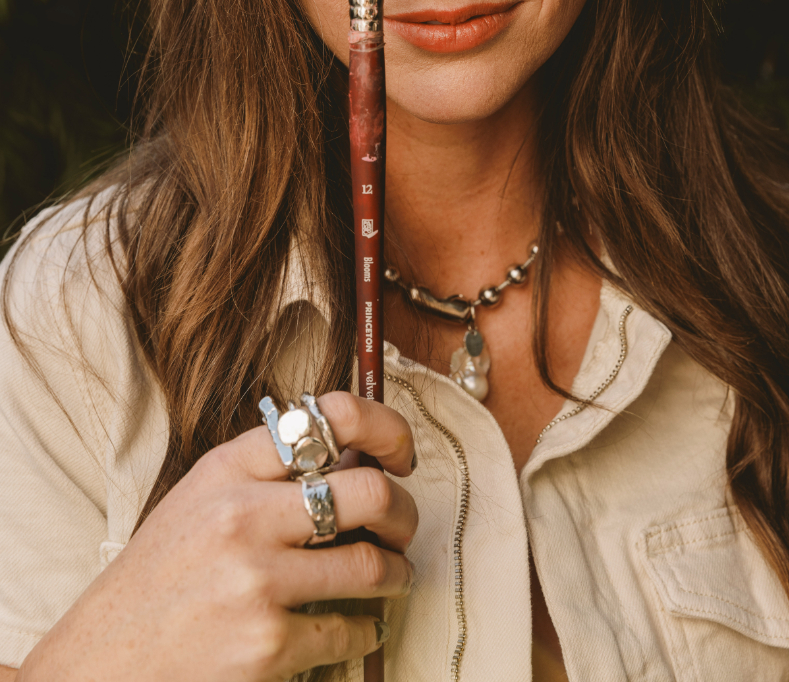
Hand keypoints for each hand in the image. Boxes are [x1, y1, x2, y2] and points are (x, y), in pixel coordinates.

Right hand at [18, 393, 417, 681]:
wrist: (100, 663)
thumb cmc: (159, 580)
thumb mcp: (200, 500)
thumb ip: (265, 475)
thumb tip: (356, 458)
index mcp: (228, 468)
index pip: (330, 417)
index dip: (387, 429)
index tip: (401, 454)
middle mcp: (243, 515)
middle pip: (369, 491)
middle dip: (402, 512)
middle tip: (401, 527)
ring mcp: (256, 581)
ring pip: (372, 565)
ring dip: (394, 574)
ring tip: (390, 577)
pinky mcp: (267, 645)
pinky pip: (350, 630)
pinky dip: (364, 630)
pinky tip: (356, 627)